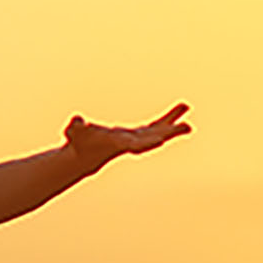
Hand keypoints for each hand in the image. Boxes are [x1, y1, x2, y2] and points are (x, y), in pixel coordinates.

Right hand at [62, 105, 190, 173]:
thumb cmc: (79, 144)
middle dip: (169, 133)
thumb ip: (75, 127)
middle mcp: (132, 144)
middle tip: (188, 128)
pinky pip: (158, 124)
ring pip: (159, 130)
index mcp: (118, 145)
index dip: (148, 142)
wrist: (84, 157)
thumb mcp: (74, 134)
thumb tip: (76, 120)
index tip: (162, 141)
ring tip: (187, 106)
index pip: (135, 145)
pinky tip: (182, 108)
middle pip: (154, 138)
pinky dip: (169, 117)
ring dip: (174, 120)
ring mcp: (137, 139)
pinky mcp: (139, 134)